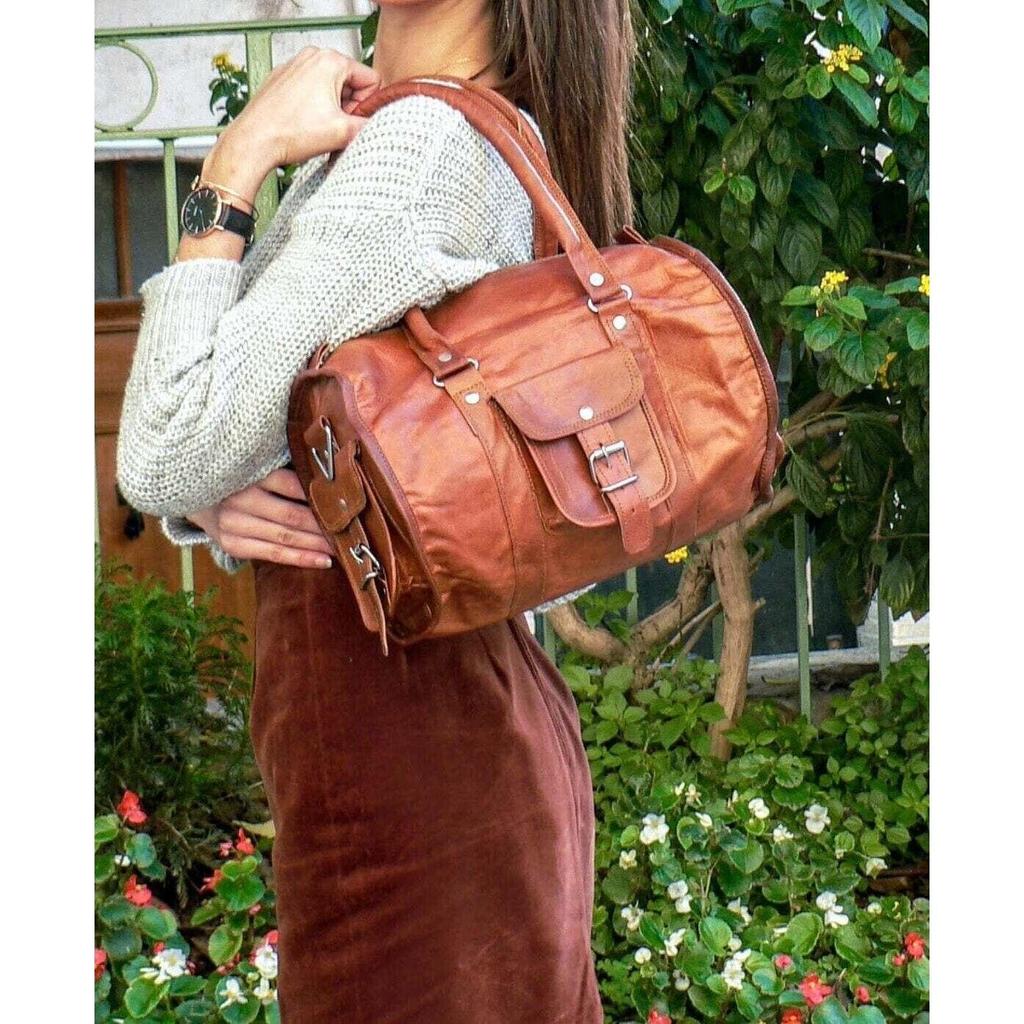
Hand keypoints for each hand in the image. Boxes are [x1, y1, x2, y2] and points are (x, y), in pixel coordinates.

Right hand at [186, 469, 334, 568]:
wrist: (197, 495)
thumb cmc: (240, 478)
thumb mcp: (256, 466)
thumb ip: (286, 468)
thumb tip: (332, 476)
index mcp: (249, 474)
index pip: (290, 484)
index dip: (318, 495)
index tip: (345, 502)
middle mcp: (240, 499)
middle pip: (291, 515)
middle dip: (323, 526)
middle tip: (350, 531)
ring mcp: (233, 524)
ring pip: (284, 538)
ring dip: (316, 545)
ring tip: (341, 549)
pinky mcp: (232, 544)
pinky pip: (272, 554)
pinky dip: (300, 558)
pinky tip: (322, 561)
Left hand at [206, 47, 380, 198]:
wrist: (254, 142)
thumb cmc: (290, 133)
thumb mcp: (342, 133)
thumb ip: (370, 127)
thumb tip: (381, 127)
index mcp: (330, 61)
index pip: (371, 80)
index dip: (367, 105)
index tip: (353, 121)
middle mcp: (312, 57)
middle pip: (350, 83)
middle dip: (348, 107)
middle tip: (335, 128)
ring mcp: (295, 67)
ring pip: (330, 89)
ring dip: (331, 110)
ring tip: (318, 128)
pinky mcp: (282, 80)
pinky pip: (310, 93)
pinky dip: (312, 109)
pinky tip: (303, 125)